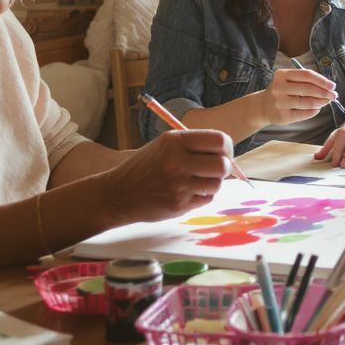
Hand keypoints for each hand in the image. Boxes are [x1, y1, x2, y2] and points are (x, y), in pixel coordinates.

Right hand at [102, 129, 233, 222]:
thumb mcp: (164, 146)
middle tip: (216, 170)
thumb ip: (192, 146)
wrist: (117, 194)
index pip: (219, 140)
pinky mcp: (178, 204)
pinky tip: (187, 192)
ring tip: (197, 181)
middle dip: (224, 167)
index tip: (224, 153)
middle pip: (222, 164)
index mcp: (175, 141)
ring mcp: (178, 184)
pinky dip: (202, 196)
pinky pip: (206, 199)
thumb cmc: (145, 168)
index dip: (226, 147)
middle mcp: (177, 161)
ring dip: (212, 183)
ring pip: (217, 184)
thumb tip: (226, 152)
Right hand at [258, 68, 334, 125]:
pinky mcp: (282, 116)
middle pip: (308, 89)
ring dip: (320, 102)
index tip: (332, 85)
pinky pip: (303, 114)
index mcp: (282, 75)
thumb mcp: (288, 80)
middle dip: (324, 92)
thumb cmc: (282, 91)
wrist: (263, 106)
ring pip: (306, 102)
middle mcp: (279, 87)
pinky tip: (317, 109)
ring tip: (327, 102)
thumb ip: (305, 81)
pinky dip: (313, 111)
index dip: (322, 80)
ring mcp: (280, 103)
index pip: (306, 75)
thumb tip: (329, 87)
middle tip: (334, 95)